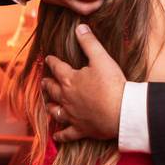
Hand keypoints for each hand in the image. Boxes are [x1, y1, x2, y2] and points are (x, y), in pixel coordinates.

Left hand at [43, 24, 125, 141]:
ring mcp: (72, 115)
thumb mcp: (101, 58)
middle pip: (53, 89)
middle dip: (48, 84)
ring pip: (56, 111)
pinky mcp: (81, 129)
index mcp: (70, 79)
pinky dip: (61, 136)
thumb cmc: (112, 84)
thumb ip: (89, 42)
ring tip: (47, 104)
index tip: (48, 58)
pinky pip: (67, 134)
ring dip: (51, 106)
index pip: (58, 68)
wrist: (121, 112)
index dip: (52, 62)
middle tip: (44, 81)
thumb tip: (79, 27)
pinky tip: (56, 137)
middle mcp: (67, 98)